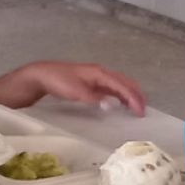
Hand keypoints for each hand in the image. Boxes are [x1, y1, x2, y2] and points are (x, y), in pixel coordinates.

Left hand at [23, 62, 145, 116]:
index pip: (123, 86)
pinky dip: (121, 94)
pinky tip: (121, 102)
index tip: (140, 112)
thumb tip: (111, 105)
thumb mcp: (77, 92)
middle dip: (137, 95)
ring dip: (130, 94)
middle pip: (126, 82)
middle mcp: (102, 72)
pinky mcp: (93, 80)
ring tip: (135, 107)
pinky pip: (112, 86)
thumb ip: (95, 98)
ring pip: (120, 84)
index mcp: (101, 73)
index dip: (134, 99)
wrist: (42, 75)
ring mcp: (97, 76)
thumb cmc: (59, 81)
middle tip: (143, 110)